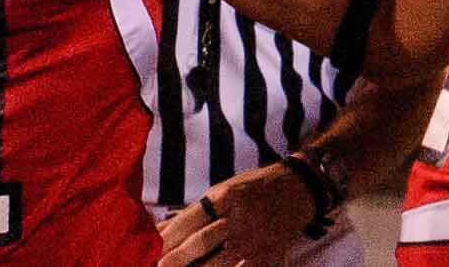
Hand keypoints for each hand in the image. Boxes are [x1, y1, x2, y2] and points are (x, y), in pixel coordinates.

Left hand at [155, 162, 316, 266]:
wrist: (299, 190)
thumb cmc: (254, 189)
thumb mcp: (222, 191)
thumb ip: (192, 213)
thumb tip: (156, 230)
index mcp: (226, 198)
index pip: (189, 221)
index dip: (167, 239)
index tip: (149, 253)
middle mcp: (240, 218)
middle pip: (201, 243)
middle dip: (176, 260)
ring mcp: (256, 240)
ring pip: (219, 263)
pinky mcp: (269, 257)